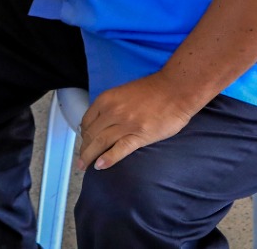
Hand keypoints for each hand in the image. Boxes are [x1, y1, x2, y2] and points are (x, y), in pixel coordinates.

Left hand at [77, 74, 197, 171]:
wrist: (175, 90)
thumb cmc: (152, 90)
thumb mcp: (123, 92)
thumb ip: (111, 105)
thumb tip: (102, 121)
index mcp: (106, 99)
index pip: (87, 121)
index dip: (83, 134)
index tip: (84, 143)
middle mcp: (112, 111)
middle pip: (91, 134)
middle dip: (84, 149)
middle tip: (80, 160)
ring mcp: (125, 124)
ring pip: (101, 142)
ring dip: (89, 156)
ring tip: (83, 167)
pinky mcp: (140, 135)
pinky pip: (120, 149)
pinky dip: (108, 159)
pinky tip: (100, 166)